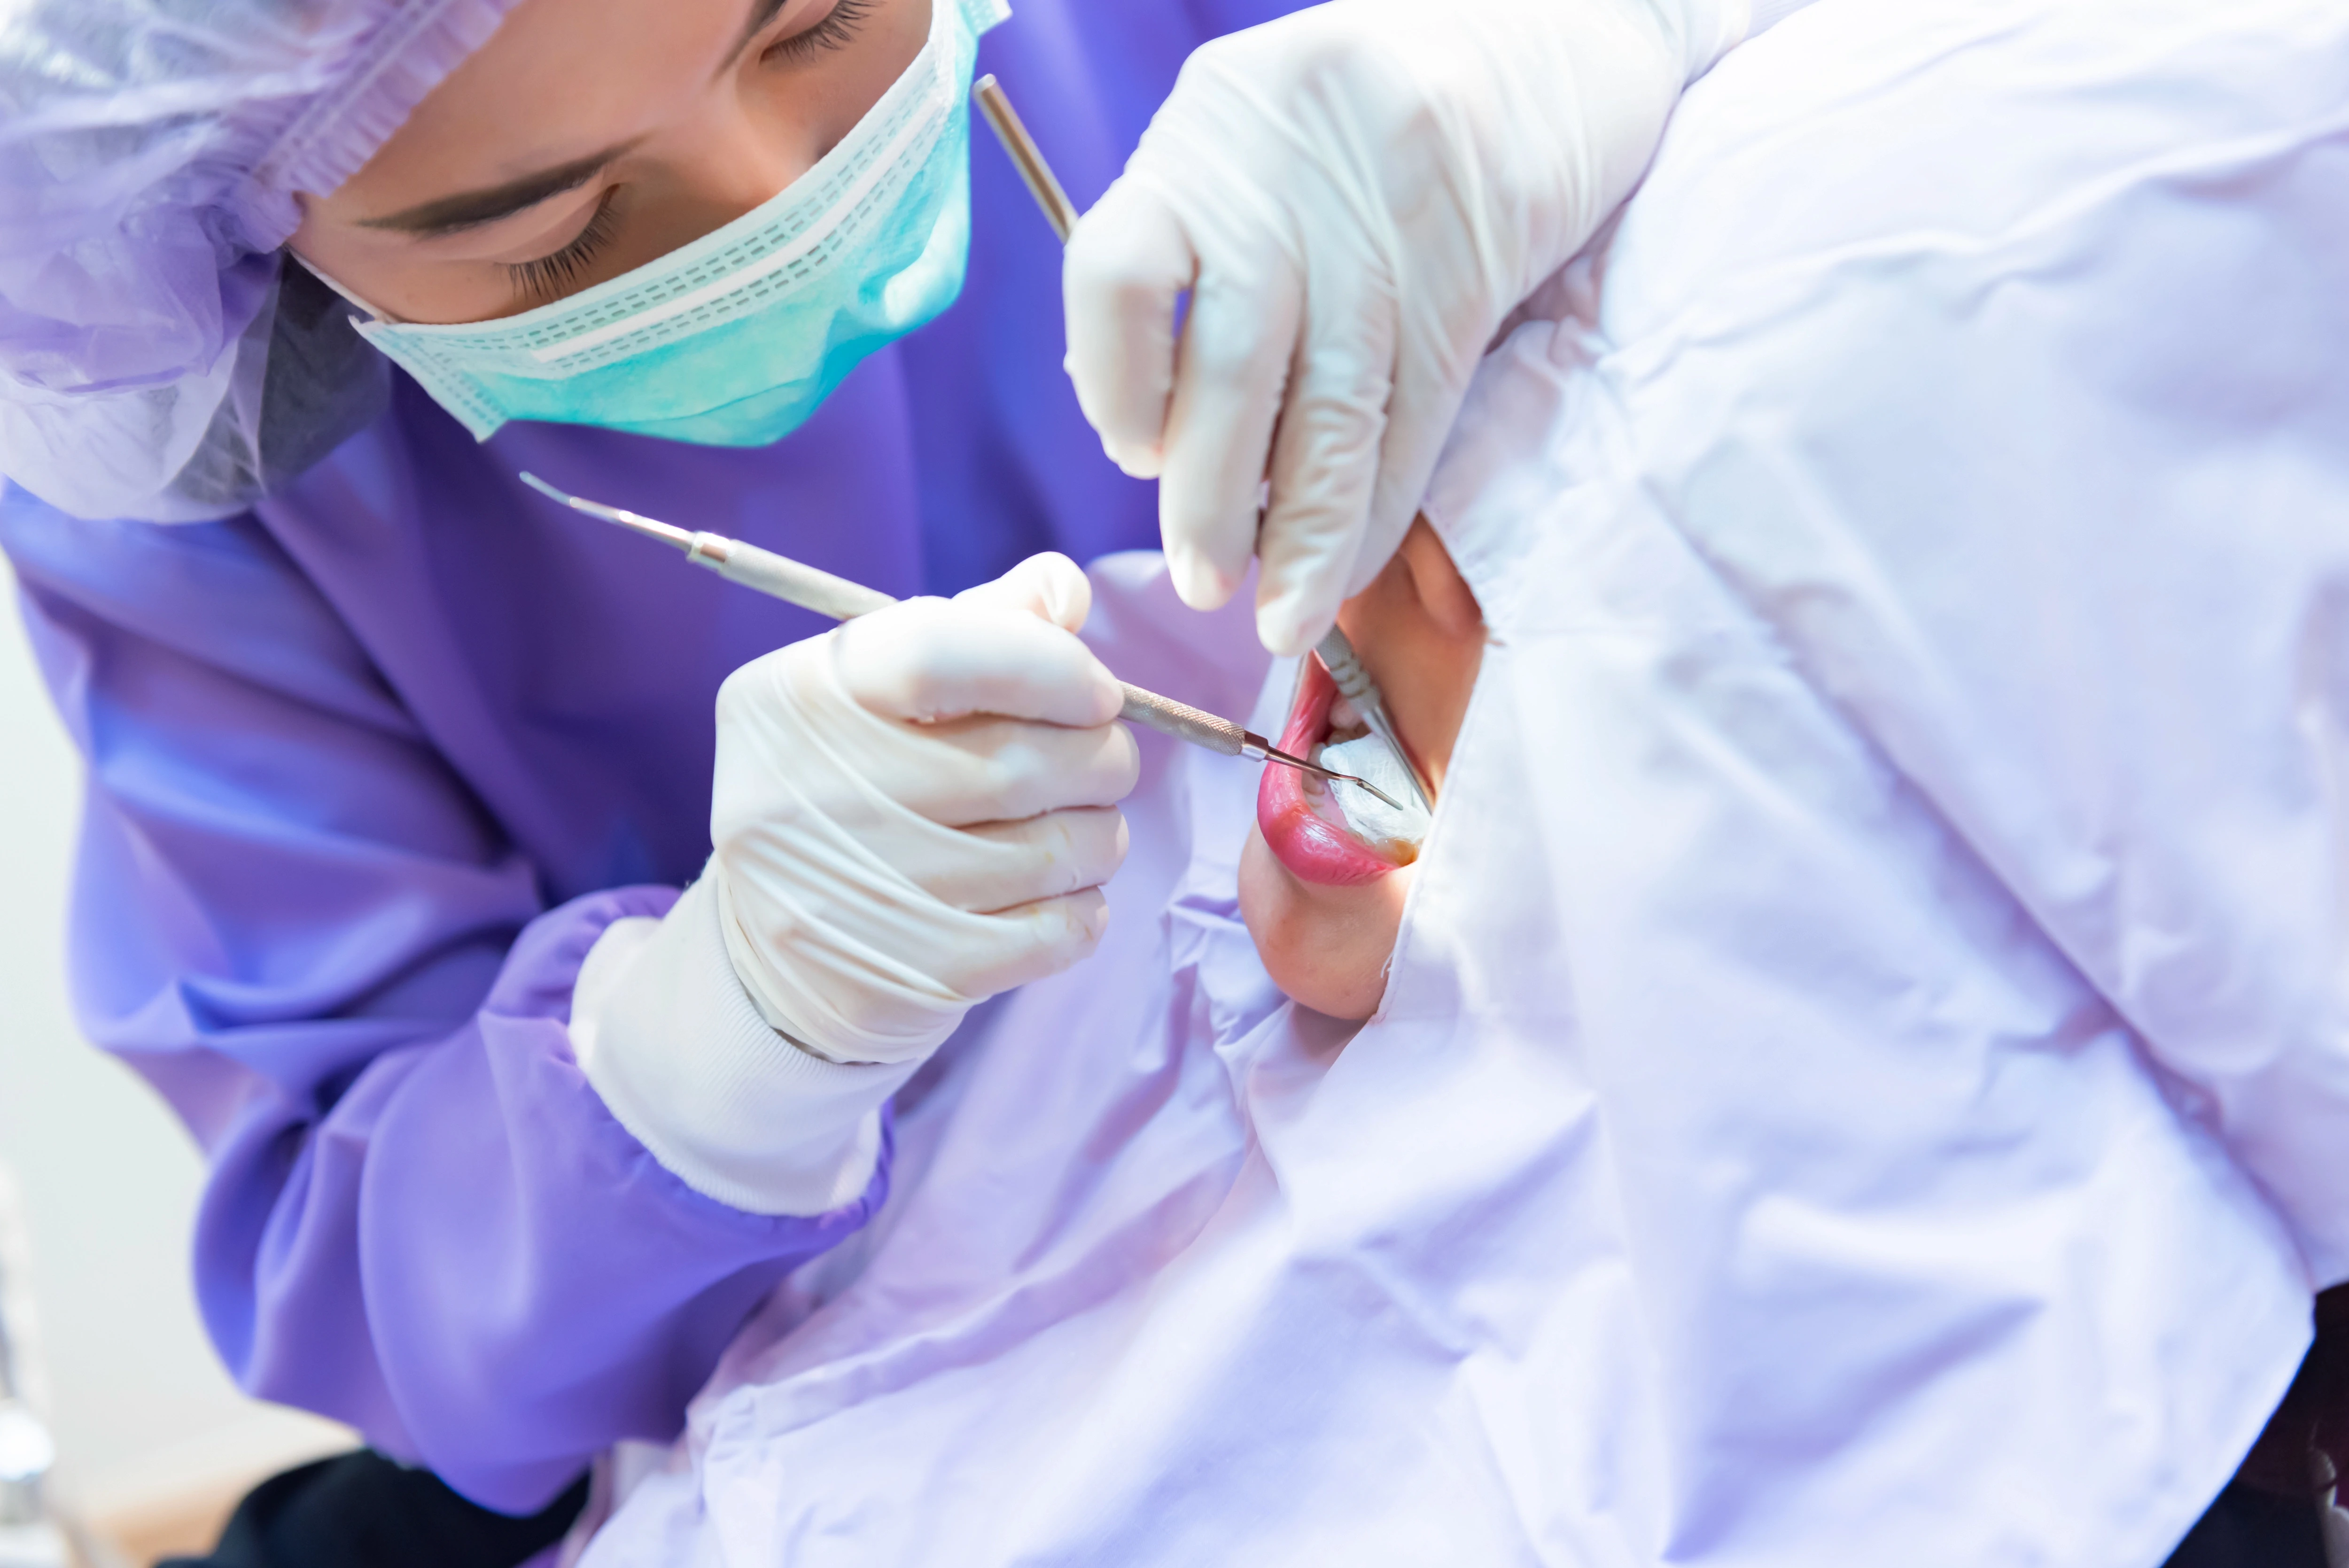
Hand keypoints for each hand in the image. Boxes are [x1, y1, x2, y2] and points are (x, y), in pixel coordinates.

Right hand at [710, 552, 1139, 1065]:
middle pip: (1009, 763)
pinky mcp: (899, 976)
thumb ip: (980, 628)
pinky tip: (1071, 895)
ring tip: (1091, 829)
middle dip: (1097, 759)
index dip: (1046, 665)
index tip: (1098, 692)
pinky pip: (1045, 936)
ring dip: (1101, 836)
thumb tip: (1064, 589)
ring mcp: (846, 894)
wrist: (781, 958)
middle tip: (1109, 762)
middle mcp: (801, 792)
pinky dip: (1084, 910)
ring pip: (1043, 852)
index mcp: (794, 696)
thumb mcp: (890, 693)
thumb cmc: (858, 791)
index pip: (936, 654)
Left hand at [1063, 0, 1740, 654]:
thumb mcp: (1257, 143)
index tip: (1134, 456)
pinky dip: (1379, 503)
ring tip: (1276, 616)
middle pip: (1233, 361)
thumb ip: (1197, 259)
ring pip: (1333, 407)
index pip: (1118, 271)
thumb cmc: (1371, 118)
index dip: (1116, 384)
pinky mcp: (1477, 258)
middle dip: (1209, 498)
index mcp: (1203, 128)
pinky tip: (1347, 564)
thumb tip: (1150, 433)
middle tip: (1203, 583)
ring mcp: (1389, 210)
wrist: (1557, 29)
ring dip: (1300, 533)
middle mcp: (1288, 165)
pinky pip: (1416, 411)